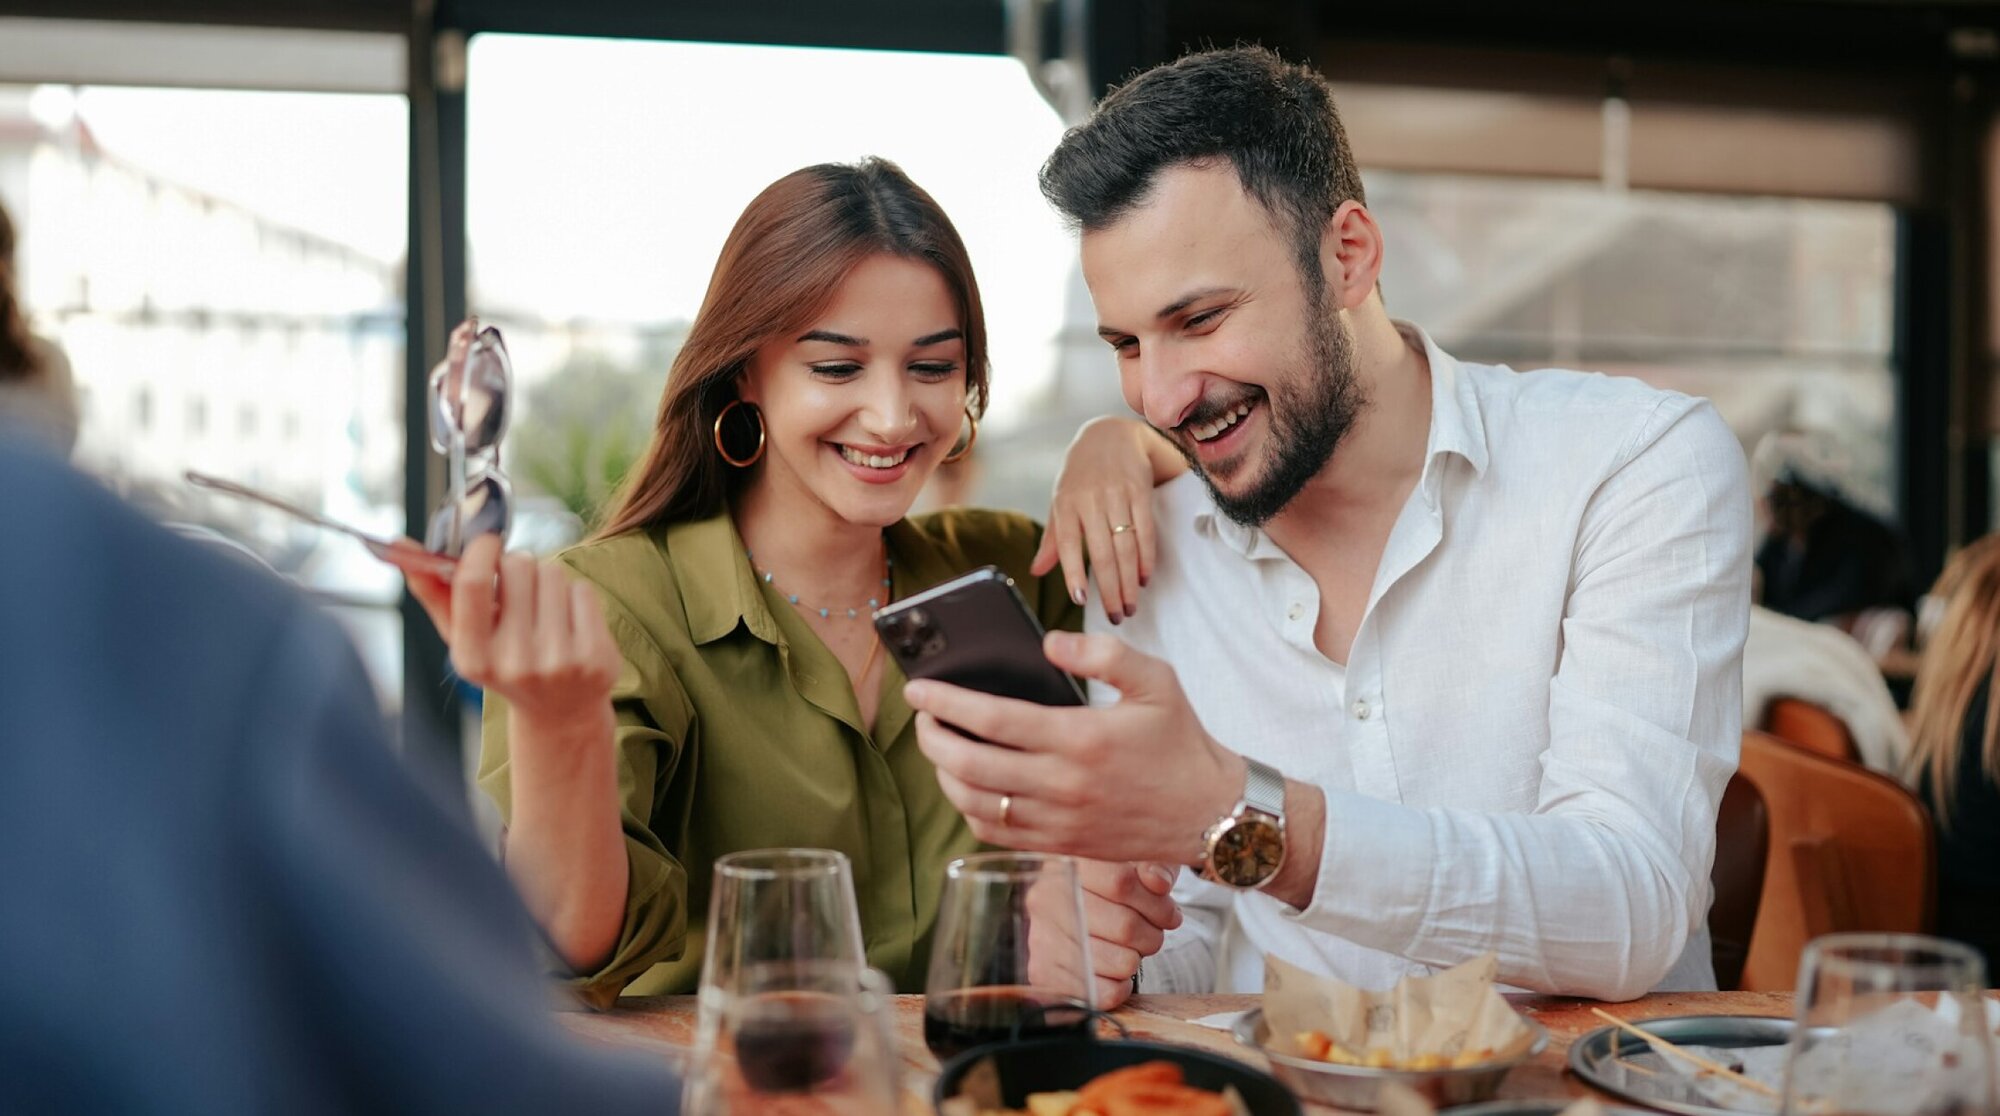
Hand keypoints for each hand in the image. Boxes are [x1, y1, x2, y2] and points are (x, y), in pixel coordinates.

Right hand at [381, 534, 619, 729]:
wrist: (560, 711)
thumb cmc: (503, 661)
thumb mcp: (464, 637)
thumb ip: (433, 591)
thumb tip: (400, 544)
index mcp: (472, 659)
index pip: (472, 584)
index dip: (481, 551)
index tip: (488, 542)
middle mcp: (515, 664)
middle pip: (518, 567)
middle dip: (517, 565)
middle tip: (517, 587)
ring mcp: (560, 662)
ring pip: (553, 574)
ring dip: (547, 580)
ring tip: (542, 610)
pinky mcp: (596, 657)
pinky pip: (583, 591)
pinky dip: (575, 596)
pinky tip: (569, 623)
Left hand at [909, 631, 1240, 862]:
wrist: (1211, 813)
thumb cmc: (1180, 742)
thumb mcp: (1157, 680)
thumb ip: (1103, 653)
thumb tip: (1048, 643)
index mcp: (1082, 738)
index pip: (993, 720)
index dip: (947, 703)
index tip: (918, 689)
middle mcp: (1064, 784)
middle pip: (970, 765)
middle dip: (931, 738)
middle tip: (922, 717)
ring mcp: (1059, 821)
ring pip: (975, 804)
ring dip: (944, 775)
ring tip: (939, 747)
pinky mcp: (1062, 846)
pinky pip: (997, 834)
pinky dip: (970, 810)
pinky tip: (967, 786)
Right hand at [1027, 860, 1181, 1008]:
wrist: (1080, 905)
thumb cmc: (1116, 881)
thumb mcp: (1140, 862)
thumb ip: (1154, 865)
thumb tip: (1157, 881)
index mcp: (1070, 861)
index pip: (1121, 882)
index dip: (1157, 903)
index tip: (1170, 913)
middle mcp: (1047, 897)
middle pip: (1125, 926)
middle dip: (1153, 934)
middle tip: (1154, 932)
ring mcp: (1042, 937)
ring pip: (1120, 962)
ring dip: (1138, 959)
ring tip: (1131, 948)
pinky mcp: (1045, 973)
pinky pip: (1103, 993)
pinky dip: (1121, 986)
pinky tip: (1116, 969)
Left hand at [1034, 417, 1170, 623]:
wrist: (1110, 434)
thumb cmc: (1080, 476)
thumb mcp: (1060, 501)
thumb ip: (1053, 540)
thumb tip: (1035, 572)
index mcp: (1065, 503)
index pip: (1068, 543)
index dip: (1073, 572)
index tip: (1082, 600)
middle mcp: (1090, 499)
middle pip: (1102, 552)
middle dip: (1110, 588)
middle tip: (1116, 616)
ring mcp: (1117, 494)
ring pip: (1125, 546)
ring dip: (1130, 580)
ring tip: (1130, 605)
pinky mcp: (1140, 491)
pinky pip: (1146, 530)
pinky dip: (1147, 557)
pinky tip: (1146, 578)